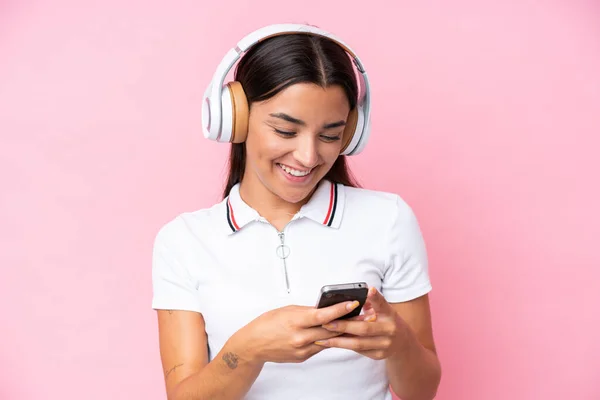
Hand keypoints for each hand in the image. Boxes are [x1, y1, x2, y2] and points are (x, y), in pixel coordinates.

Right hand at [233, 300, 361, 364]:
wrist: (254, 345)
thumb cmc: (268, 323)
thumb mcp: (288, 310)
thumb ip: (308, 311)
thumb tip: (325, 309)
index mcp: (296, 321)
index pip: (323, 315)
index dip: (340, 309)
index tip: (353, 303)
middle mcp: (300, 337)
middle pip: (331, 330)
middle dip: (350, 322)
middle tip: (366, 315)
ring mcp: (302, 349)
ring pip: (328, 340)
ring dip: (343, 332)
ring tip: (358, 324)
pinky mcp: (303, 357)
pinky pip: (320, 347)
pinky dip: (328, 340)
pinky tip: (338, 334)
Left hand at [316, 287, 409, 359]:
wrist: (402, 343)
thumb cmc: (386, 321)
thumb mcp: (383, 310)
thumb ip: (371, 303)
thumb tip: (353, 296)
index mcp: (390, 314)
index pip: (382, 304)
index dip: (375, 297)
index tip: (369, 290)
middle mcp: (390, 330)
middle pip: (364, 328)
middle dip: (343, 326)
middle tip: (326, 323)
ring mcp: (385, 344)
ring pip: (358, 343)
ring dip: (339, 340)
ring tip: (322, 338)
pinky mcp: (379, 355)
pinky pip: (359, 351)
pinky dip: (345, 346)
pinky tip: (332, 343)